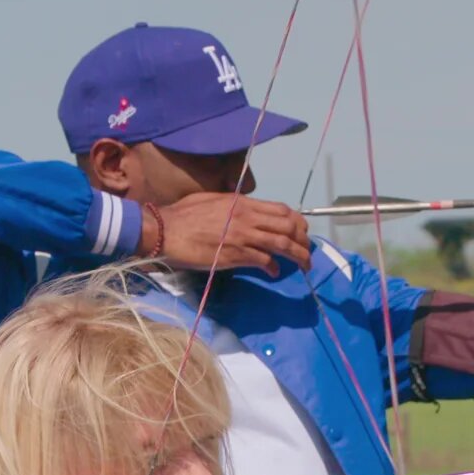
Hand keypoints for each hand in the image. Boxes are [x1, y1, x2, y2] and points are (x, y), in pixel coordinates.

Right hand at [148, 193, 311, 276]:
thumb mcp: (213, 201)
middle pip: (289, 227)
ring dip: (298, 256)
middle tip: (308, 252)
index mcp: (243, 203)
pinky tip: (275, 273)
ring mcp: (243, 236)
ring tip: (305, 266)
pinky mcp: (235, 255)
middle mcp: (248, 217)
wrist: (165, 230)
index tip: (302, 232)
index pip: (281, 210)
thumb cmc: (184, 215)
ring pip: (283, 244)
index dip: (297, 222)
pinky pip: (264, 261)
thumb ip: (233, 206)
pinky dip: (274, 268)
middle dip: (304, 240)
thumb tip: (244, 212)